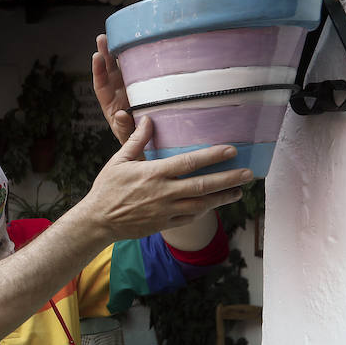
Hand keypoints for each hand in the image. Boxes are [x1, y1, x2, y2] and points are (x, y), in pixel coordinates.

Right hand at [80, 116, 249, 240]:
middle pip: (203, 185)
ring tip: (238, 191)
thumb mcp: (119, 161)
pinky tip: (215, 204)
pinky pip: (190, 219)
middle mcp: (163, 193)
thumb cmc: (107, 188)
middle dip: (228, 179)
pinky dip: (205, 211)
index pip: (189, 163)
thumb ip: (136, 140)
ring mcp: (165, 211)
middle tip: (247, 174)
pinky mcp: (163, 224)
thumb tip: (149, 119)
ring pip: (201, 204)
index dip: (213, 156)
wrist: (97, 221)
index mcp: (154, 173)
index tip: (231, 150)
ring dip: (222, 197)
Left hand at [92, 34, 135, 145]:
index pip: (101, 85)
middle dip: (105, 55)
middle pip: (110, 71)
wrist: (152, 145)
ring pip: (124, 68)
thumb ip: (123, 128)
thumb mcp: (128, 137)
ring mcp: (132, 88)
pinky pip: (142, 72)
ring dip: (120, 52)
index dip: (98, 71)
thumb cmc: (136, 142)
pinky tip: (140, 46)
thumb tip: (119, 114)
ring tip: (114, 36)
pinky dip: (140, 60)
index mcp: (110, 104)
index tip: (96, 56)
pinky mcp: (146, 87)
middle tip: (102, 38)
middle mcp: (119, 93)